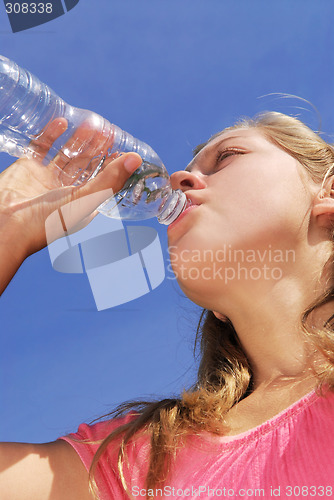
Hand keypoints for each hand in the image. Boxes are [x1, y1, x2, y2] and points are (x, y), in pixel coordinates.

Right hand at [0, 118, 141, 292]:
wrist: (6, 224)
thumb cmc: (48, 220)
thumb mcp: (86, 199)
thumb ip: (111, 179)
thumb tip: (136, 159)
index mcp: (83, 203)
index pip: (104, 180)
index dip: (113, 164)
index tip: (123, 146)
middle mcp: (67, 191)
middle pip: (86, 165)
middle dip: (97, 148)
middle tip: (108, 130)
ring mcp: (47, 179)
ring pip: (67, 155)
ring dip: (78, 140)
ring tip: (91, 124)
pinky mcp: (28, 168)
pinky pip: (42, 147)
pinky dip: (52, 134)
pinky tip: (63, 122)